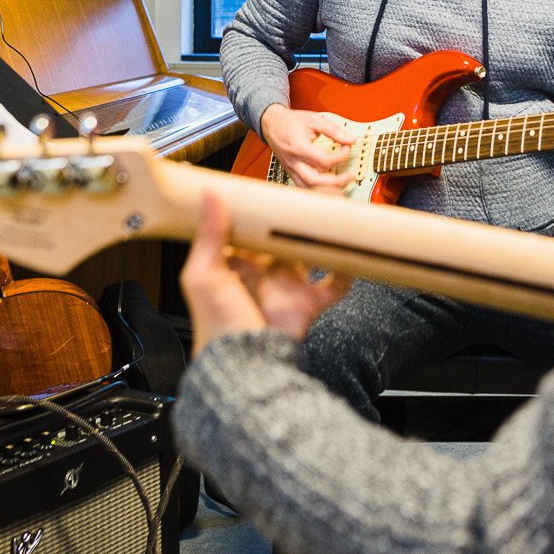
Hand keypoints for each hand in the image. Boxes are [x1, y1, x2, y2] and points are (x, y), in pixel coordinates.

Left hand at [180, 189, 351, 355]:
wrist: (244, 362)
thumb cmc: (217, 324)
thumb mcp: (204, 275)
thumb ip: (209, 235)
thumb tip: (210, 195)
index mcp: (236, 264)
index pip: (248, 230)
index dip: (258, 211)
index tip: (270, 190)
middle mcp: (263, 272)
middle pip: (282, 238)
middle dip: (294, 219)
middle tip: (307, 195)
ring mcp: (287, 286)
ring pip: (308, 253)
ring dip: (319, 236)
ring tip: (331, 213)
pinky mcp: (307, 302)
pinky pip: (334, 285)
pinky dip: (344, 272)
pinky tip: (348, 256)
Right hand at [259, 104, 360, 191]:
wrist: (272, 124)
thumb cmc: (291, 122)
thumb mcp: (314, 119)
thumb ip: (333, 130)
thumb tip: (350, 140)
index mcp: (299, 148)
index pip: (325, 161)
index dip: (341, 156)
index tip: (347, 147)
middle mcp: (294, 162)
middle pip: (315, 181)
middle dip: (336, 182)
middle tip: (349, 176)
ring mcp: (292, 170)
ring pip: (308, 189)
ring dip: (327, 192)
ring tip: (342, 187)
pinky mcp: (292, 173)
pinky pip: (304, 187)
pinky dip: (317, 191)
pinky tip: (328, 189)